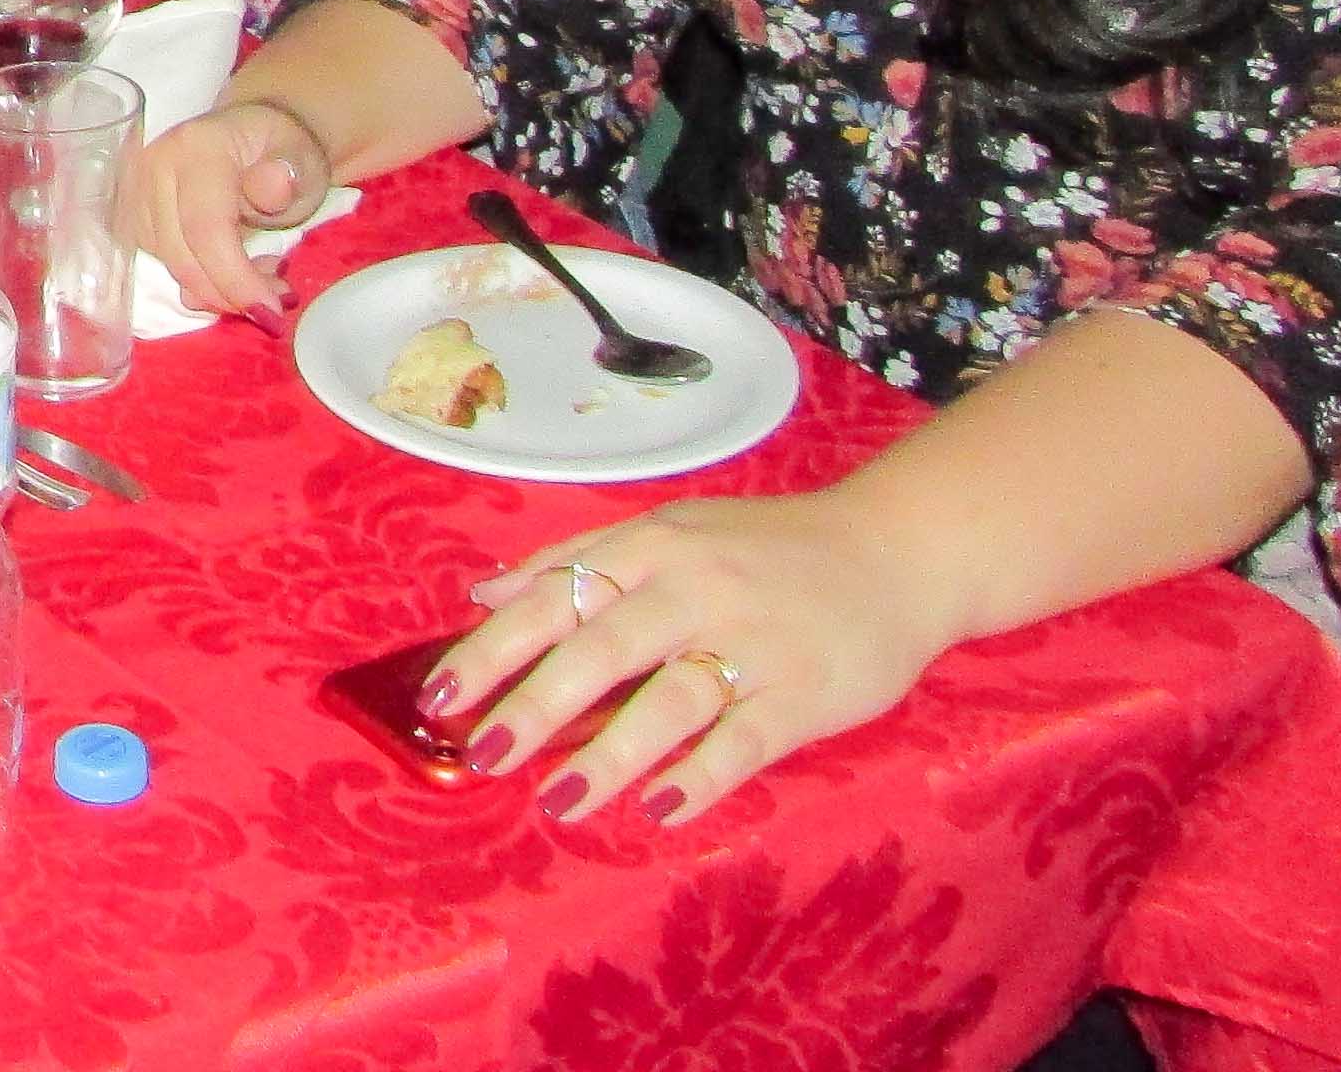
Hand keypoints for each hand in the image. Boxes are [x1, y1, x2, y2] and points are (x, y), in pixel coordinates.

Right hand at [114, 97, 327, 320]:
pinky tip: (232, 269)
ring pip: (171, 268)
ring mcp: (134, 192)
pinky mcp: (129, 216)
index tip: (271, 313)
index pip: (206, 229)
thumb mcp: (301, 155)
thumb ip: (291, 172)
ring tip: (261, 273)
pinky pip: (164, 265)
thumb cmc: (276, 147)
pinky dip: (201, 281)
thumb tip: (275, 185)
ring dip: (218, 289)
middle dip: (230, 295)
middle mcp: (153, 166)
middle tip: (275, 303)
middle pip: (182, 257)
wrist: (247, 131)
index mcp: (198, 147)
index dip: (236, 279)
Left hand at [422, 487, 955, 829]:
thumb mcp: (671, 532)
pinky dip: (704, 775)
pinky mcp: (807, 693)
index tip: (440, 697)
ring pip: (672, 700)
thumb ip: (579, 559)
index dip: (495, 648)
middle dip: (536, 704)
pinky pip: (748, 740)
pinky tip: (661, 809)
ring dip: (610, 754)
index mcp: (655, 549)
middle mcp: (698, 589)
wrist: (900, 551)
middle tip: (484, 755)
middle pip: (603, 647)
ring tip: (558, 801)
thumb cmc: (769, 549)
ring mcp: (756, 642)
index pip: (557, 596)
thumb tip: (484, 592)